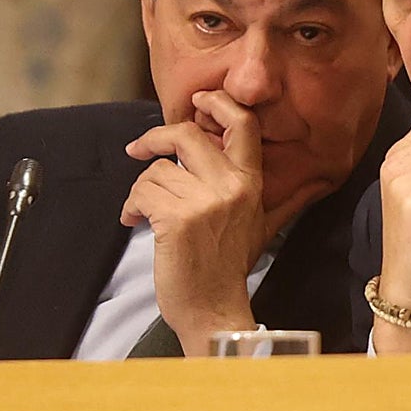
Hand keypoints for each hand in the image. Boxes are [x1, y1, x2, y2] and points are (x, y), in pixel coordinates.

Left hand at [121, 90, 321, 355]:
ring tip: (143, 211)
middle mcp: (231, 187)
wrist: (214, 308)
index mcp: (250, 183)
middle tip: (139, 149)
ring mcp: (204, 202)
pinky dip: (132, 207)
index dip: (216, 103)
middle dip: (154, 138)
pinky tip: (136, 221)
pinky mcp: (176, 220)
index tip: (195, 102)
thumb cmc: (227, 266)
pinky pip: (142, 193)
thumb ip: (256, 187)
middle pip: (185, 134)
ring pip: (156, 170)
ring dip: (142, 190)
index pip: (242, 124)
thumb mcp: (257, 221)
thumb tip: (278, 162)